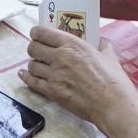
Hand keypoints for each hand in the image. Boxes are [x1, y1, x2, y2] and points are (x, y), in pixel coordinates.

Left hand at [22, 23, 137, 130]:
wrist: (112, 104)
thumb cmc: (113, 81)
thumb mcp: (109, 55)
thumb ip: (101, 44)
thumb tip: (99, 40)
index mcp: (72, 44)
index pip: (42, 32)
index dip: (37, 32)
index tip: (37, 34)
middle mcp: (60, 57)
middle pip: (33, 47)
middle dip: (34, 48)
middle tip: (39, 50)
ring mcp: (54, 75)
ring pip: (31, 65)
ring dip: (34, 64)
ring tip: (39, 65)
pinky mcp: (52, 92)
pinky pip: (32, 82)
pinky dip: (26, 78)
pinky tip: (25, 75)